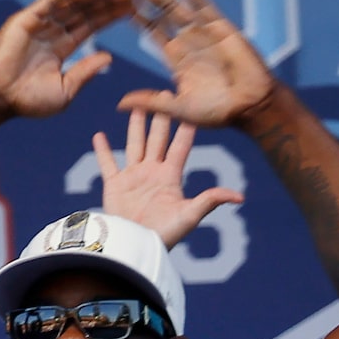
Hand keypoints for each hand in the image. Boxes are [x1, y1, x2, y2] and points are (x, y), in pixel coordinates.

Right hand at [0, 0, 134, 119]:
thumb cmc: (28, 101)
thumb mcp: (66, 89)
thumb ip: (86, 72)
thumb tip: (109, 57)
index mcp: (61, 47)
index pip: (90, 25)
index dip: (110, 15)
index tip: (131, 5)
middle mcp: (50, 32)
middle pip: (83, 10)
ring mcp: (37, 24)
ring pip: (70, 4)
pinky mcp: (23, 20)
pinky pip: (47, 3)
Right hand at [94, 110, 243, 247]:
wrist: (136, 244)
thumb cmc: (166, 233)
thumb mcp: (190, 215)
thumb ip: (210, 200)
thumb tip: (240, 196)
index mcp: (171, 177)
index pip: (179, 147)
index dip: (185, 129)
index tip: (189, 109)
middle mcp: (153, 172)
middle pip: (157, 139)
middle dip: (161, 118)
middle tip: (164, 94)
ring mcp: (133, 177)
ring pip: (134, 144)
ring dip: (135, 126)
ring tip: (136, 107)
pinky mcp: (114, 184)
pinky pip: (107, 163)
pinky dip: (103, 150)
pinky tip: (99, 136)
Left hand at [124, 0, 282, 130]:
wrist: (255, 108)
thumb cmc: (219, 112)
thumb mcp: (179, 109)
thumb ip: (152, 102)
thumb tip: (119, 105)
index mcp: (177, 57)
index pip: (152, 32)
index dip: (135, 17)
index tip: (113, 4)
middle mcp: (189, 41)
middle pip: (160, 14)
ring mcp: (205, 33)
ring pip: (177, 6)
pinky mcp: (223, 29)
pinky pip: (206, 7)